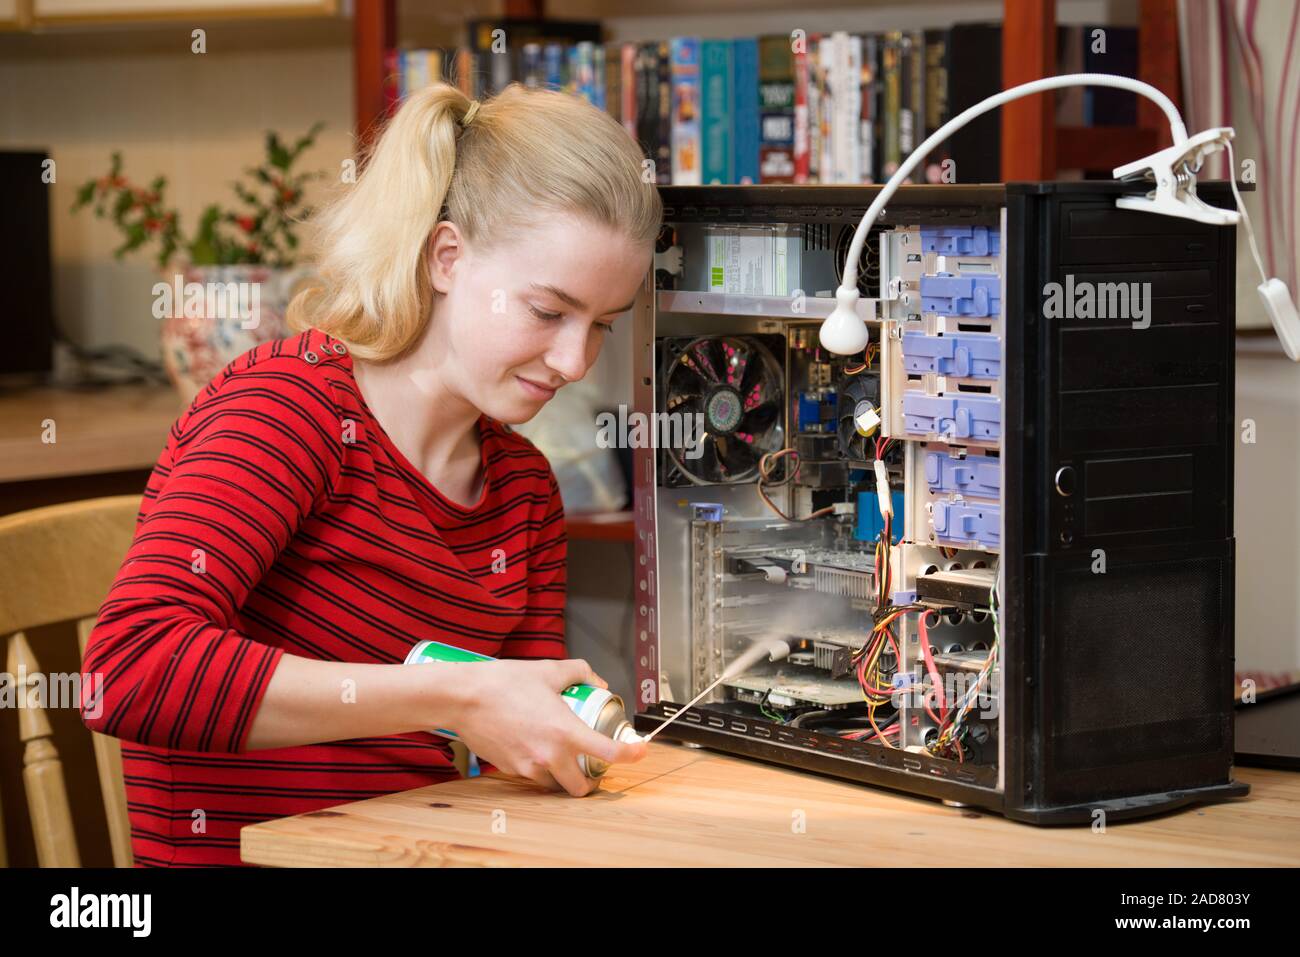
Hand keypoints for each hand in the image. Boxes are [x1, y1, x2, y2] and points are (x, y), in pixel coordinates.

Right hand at [445, 658, 647, 795]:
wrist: (463, 698)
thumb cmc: (503, 683)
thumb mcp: (548, 670)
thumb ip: (579, 672)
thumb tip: (597, 682)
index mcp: (565, 732)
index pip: (609, 753)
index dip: (631, 754)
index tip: (639, 751)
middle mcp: (550, 756)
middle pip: (581, 788)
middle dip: (590, 780)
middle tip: (591, 765)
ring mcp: (529, 767)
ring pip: (556, 785)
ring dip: (563, 775)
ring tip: (560, 754)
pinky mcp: (511, 770)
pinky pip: (533, 776)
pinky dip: (540, 767)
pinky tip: (534, 745)